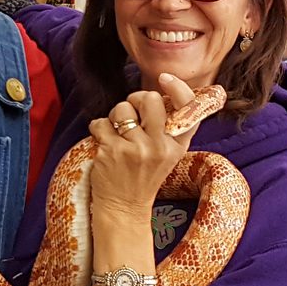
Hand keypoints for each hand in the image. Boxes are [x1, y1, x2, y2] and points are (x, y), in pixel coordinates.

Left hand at [86, 74, 198, 222]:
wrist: (124, 207)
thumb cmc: (144, 175)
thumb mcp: (168, 154)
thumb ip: (169, 127)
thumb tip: (160, 92)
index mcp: (177, 145)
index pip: (188, 108)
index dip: (178, 87)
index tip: (164, 79)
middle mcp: (159, 147)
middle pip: (149, 98)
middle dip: (135, 99)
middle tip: (131, 112)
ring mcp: (135, 149)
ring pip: (121, 109)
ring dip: (115, 117)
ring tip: (117, 135)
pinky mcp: (111, 151)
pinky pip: (100, 122)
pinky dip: (98, 129)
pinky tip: (104, 145)